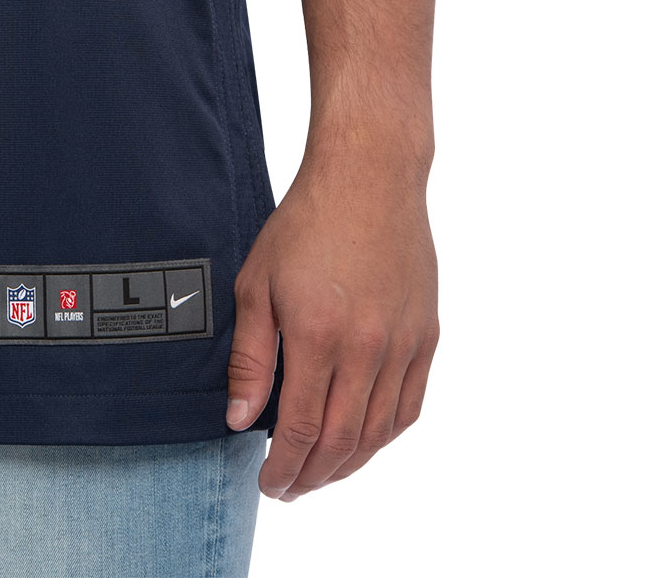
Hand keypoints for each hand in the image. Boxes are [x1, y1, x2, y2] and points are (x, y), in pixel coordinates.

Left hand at [225, 154, 438, 499]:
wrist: (368, 178)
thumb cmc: (304, 224)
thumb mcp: (257, 283)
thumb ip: (251, 358)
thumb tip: (241, 420)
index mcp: (318, 336)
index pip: (303, 430)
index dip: (284, 468)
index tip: (268, 484)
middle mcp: (367, 349)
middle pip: (343, 443)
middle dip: (313, 477)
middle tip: (289, 489)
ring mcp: (403, 345)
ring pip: (380, 433)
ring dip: (350, 465)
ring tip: (321, 474)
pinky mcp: (426, 336)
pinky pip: (410, 407)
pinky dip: (385, 436)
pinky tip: (364, 441)